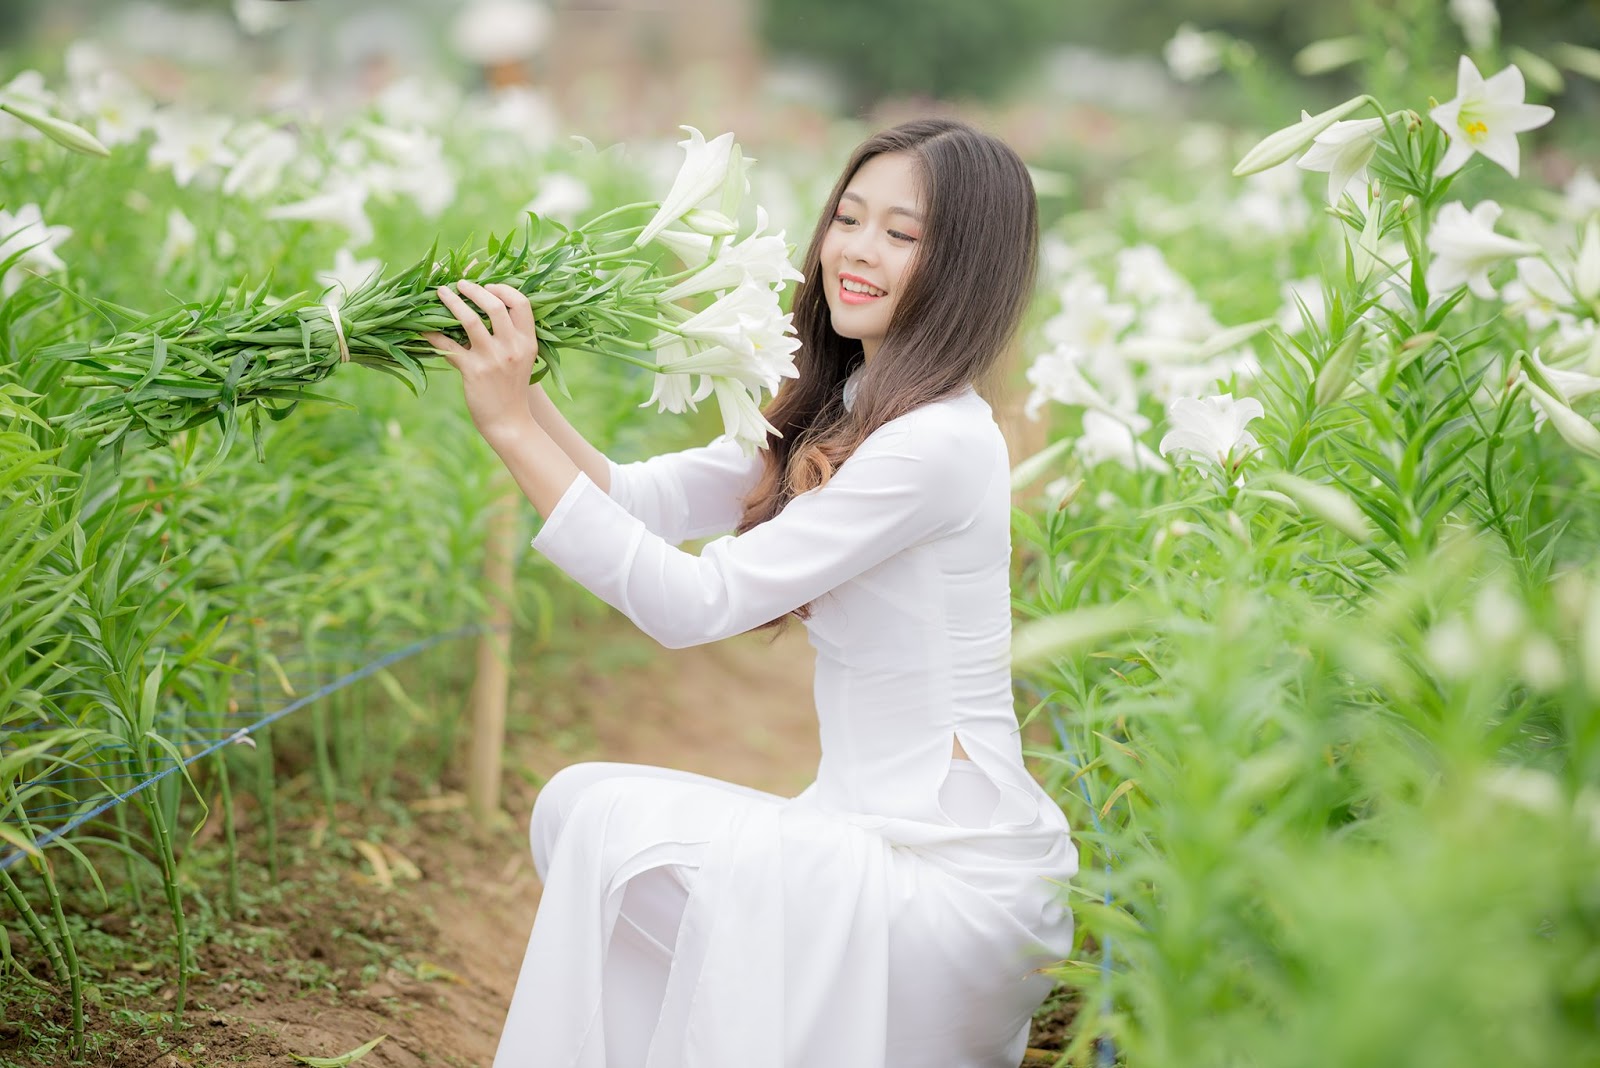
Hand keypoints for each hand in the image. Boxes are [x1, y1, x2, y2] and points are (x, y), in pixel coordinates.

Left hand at [424, 280, 539, 445]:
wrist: (510, 422)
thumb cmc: (514, 389)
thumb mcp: (523, 360)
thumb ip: (512, 336)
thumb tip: (490, 308)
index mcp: (528, 342)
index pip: (521, 303)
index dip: (503, 289)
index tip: (489, 285)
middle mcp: (512, 347)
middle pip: (494, 305)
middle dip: (474, 289)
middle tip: (460, 284)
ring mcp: (492, 359)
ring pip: (469, 320)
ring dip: (452, 302)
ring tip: (441, 292)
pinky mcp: (473, 371)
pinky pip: (448, 345)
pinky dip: (432, 333)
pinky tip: (422, 326)